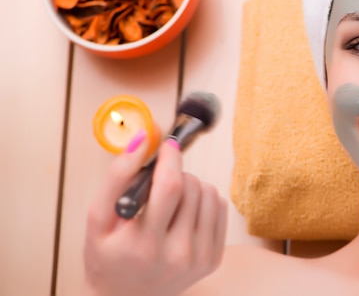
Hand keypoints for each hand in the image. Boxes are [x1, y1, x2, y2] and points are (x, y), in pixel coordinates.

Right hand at [82, 130, 227, 295]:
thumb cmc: (108, 257)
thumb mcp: (97, 219)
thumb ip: (117, 177)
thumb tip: (142, 140)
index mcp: (144, 244)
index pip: (170, 187)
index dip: (171, 158)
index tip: (168, 146)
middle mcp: (177, 254)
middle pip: (192, 187)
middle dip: (175, 175)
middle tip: (158, 186)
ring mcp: (199, 258)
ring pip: (210, 193)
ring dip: (191, 187)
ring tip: (170, 202)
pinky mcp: (214, 258)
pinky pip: (220, 208)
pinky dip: (203, 202)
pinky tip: (184, 214)